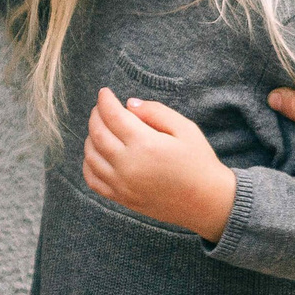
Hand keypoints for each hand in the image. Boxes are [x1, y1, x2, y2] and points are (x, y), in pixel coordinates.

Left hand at [83, 88, 236, 241]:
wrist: (206, 202)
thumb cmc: (199, 162)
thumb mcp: (185, 129)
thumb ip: (155, 112)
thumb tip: (129, 104)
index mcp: (145, 144)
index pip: (113, 116)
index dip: (105, 100)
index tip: (104, 92)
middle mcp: (128, 165)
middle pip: (97, 134)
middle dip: (96, 115)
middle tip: (101, 107)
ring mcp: (122, 184)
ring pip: (91, 156)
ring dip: (90, 137)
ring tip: (100, 128)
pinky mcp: (122, 198)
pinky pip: (93, 180)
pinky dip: (88, 164)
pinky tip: (97, 154)